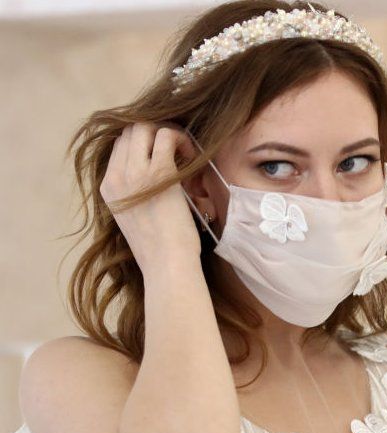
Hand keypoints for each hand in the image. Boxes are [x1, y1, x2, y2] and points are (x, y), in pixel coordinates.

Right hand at [100, 122, 200, 271]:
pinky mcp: (159, 173)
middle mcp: (116, 176)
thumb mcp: (136, 216)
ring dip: (168, 133)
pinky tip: (192, 157)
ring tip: (184, 153)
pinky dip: (181, 139)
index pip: (119, 145)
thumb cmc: (159, 248)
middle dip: (154, 132)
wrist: (165, 264)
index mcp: (108, 187)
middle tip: (176, 150)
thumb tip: (154, 174)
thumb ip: (137, 192)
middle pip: (130, 131)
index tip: (164, 154)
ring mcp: (135, 173)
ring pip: (145, 127)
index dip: (143, 142)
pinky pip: (166, 136)